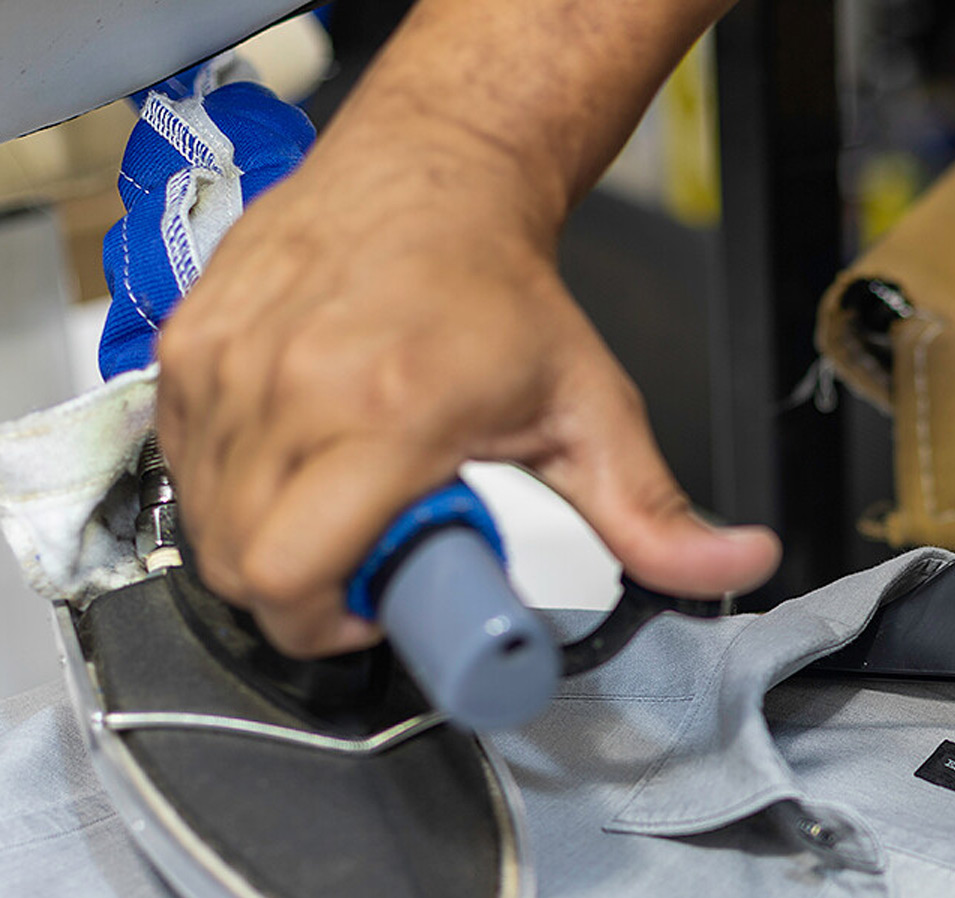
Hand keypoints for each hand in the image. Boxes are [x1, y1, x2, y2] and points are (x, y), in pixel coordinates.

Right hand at [157, 104, 776, 657]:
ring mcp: (223, 363)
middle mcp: (287, 387)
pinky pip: (180, 463)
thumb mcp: (594, 414)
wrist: (433, 177)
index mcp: (385, 414)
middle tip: (363, 570)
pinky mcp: (187, 346)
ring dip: (261, 547)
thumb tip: (737, 567)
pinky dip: (225, 491)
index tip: (372, 612)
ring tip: (334, 515)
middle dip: (297, 599)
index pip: (291, 576)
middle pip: (238, 566)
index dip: (323, 625)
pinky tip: (290, 471)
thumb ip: (657, 515)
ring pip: (199, 521)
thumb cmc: (505, 295)